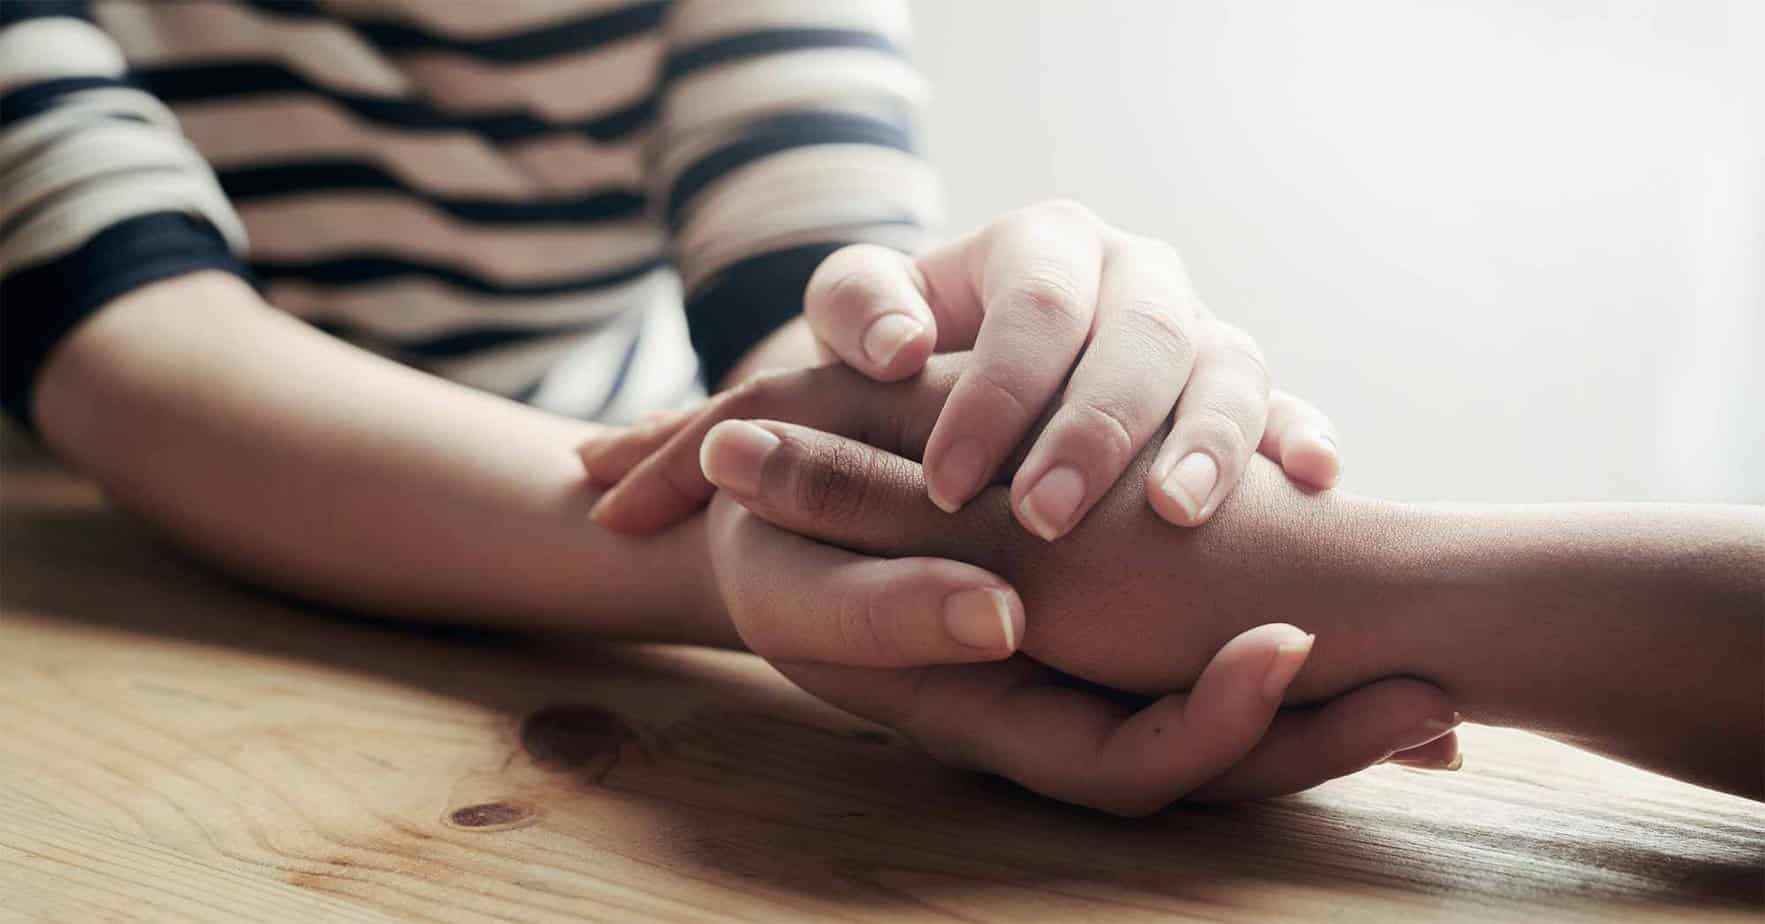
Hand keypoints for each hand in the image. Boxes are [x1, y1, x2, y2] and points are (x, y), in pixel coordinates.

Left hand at [584, 200, 1341, 537]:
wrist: (965, 383)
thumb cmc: (900, 354)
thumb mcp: (857, 318)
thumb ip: (857, 309)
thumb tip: (897, 346)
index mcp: (1044, 244)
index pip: (1035, 304)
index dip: (995, 392)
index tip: (943, 484)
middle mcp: (1135, 276)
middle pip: (1141, 334)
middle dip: (1095, 428)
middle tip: (1043, 518)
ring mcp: (1199, 332)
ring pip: (1228, 368)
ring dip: (1206, 440)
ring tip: (1172, 515)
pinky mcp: (1242, 394)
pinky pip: (1287, 406)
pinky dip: (1302, 434)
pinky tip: (1310, 476)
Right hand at [698, 423, 1457, 813]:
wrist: (766, 508)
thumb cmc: (772, 545)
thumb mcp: (799, 575)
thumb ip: (884, 604)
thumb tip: (1002, 617)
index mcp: (986, 716)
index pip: (1125, 766)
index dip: (1213, 726)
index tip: (1292, 644)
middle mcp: (1050, 708)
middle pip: (1206, 769)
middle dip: (1320, 742)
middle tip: (1437, 708)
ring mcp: (1085, 667)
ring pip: (1222, 719)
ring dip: (1328, 707)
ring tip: (1434, 683)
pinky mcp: (1103, 612)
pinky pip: (1206, 647)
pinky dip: (1279, 637)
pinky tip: (1349, 600)